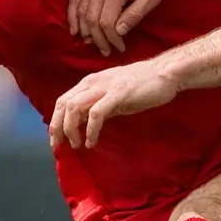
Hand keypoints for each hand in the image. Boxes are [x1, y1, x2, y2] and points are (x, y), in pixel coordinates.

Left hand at [49, 62, 179, 149]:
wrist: (164, 74)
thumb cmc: (141, 86)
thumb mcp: (113, 97)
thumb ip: (97, 108)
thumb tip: (84, 124)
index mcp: (89, 82)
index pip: (64, 101)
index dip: (56, 121)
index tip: (56, 139)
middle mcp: (92, 83)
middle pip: (64, 104)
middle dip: (57, 127)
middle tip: (59, 145)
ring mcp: (105, 87)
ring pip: (75, 107)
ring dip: (71, 129)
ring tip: (76, 144)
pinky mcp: (117, 94)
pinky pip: (96, 113)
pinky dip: (91, 130)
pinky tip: (92, 141)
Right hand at [68, 0, 172, 54]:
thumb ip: (136, 14)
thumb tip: (118, 32)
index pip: (106, 23)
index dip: (111, 39)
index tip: (120, 48)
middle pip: (91, 19)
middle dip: (98, 39)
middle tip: (106, 51)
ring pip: (80, 10)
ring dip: (84, 30)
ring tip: (92, 43)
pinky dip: (72, 15)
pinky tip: (75, 28)